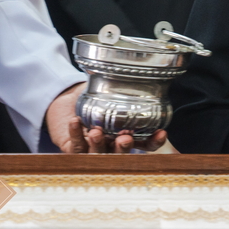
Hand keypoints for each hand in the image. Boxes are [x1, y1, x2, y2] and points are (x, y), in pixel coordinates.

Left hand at [45, 82, 168, 152]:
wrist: (67, 96)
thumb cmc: (94, 93)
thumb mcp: (113, 89)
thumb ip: (125, 86)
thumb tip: (142, 73)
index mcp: (126, 134)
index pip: (145, 143)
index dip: (154, 142)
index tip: (161, 133)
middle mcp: (112, 144)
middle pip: (122, 153)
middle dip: (124, 147)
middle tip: (125, 138)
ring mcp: (93, 148)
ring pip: (98, 155)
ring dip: (99, 145)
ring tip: (96, 132)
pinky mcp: (73, 148)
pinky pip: (76, 146)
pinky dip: (76, 134)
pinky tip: (75, 121)